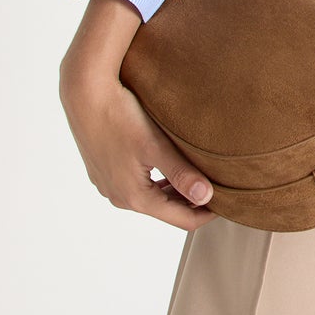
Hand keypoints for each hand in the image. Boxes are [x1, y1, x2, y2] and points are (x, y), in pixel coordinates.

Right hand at [60, 56, 217, 230]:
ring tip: (198, 173)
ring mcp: (108, 185)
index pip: (182, 220)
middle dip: (192, 201)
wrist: (84, 93)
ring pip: (151, 197)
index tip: (229, 199)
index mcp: (135, 197)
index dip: (208, 213)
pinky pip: (136, 184)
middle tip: (219, 184)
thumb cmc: (120, 116)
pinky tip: (167, 162)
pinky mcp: (103, 171)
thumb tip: (207, 198)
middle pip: (166, 210)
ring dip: (174, 189)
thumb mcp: (155, 146)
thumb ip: (181, 173)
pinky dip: (156, 180)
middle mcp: (119, 197)